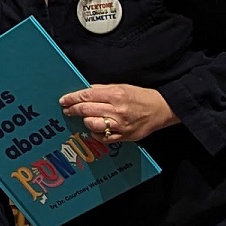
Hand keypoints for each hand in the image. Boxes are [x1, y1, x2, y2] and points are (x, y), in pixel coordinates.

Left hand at [60, 83, 178, 143]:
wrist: (161, 109)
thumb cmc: (140, 97)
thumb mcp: (122, 87)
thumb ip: (102, 89)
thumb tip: (85, 91)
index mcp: (115, 95)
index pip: (87, 96)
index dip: (72, 98)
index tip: (63, 100)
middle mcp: (117, 110)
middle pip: (86, 110)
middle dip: (73, 110)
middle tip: (67, 110)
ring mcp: (120, 125)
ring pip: (92, 124)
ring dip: (85, 121)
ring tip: (84, 118)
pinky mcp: (124, 136)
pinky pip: (103, 138)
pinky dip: (96, 133)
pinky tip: (96, 128)